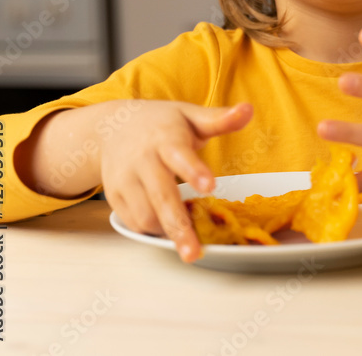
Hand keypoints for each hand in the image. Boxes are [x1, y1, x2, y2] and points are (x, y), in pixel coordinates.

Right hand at [99, 101, 252, 262]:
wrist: (113, 126)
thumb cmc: (162, 123)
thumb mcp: (190, 115)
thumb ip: (219, 119)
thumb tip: (249, 110)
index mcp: (165, 139)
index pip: (179, 156)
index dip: (194, 171)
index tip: (210, 187)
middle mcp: (142, 161)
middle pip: (160, 197)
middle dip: (178, 226)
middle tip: (195, 252)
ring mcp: (125, 180)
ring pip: (145, 216)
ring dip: (167, 231)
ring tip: (189, 239)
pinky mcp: (115, 197)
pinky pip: (133, 222)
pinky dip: (152, 230)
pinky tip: (169, 230)